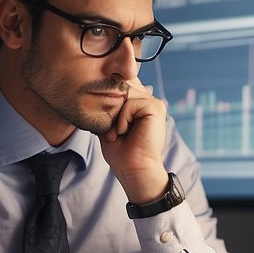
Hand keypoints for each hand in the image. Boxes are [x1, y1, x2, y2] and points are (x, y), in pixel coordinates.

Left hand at [99, 78, 169, 203]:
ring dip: (115, 116)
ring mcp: (153, 102)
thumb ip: (106, 104)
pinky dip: (122, 119)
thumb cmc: (120, 151)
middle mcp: (147, 99)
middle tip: (111, 131)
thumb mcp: (107, 122)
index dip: (107, 98)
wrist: (133, 169)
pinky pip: (130, 103)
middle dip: (110, 108)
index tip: (106, 123)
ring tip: (117, 133)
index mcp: (138, 101)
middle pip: (120, 86)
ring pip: (124, 94)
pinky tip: (124, 132)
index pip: (119, 83)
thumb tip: (97, 86)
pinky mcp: (156, 108)